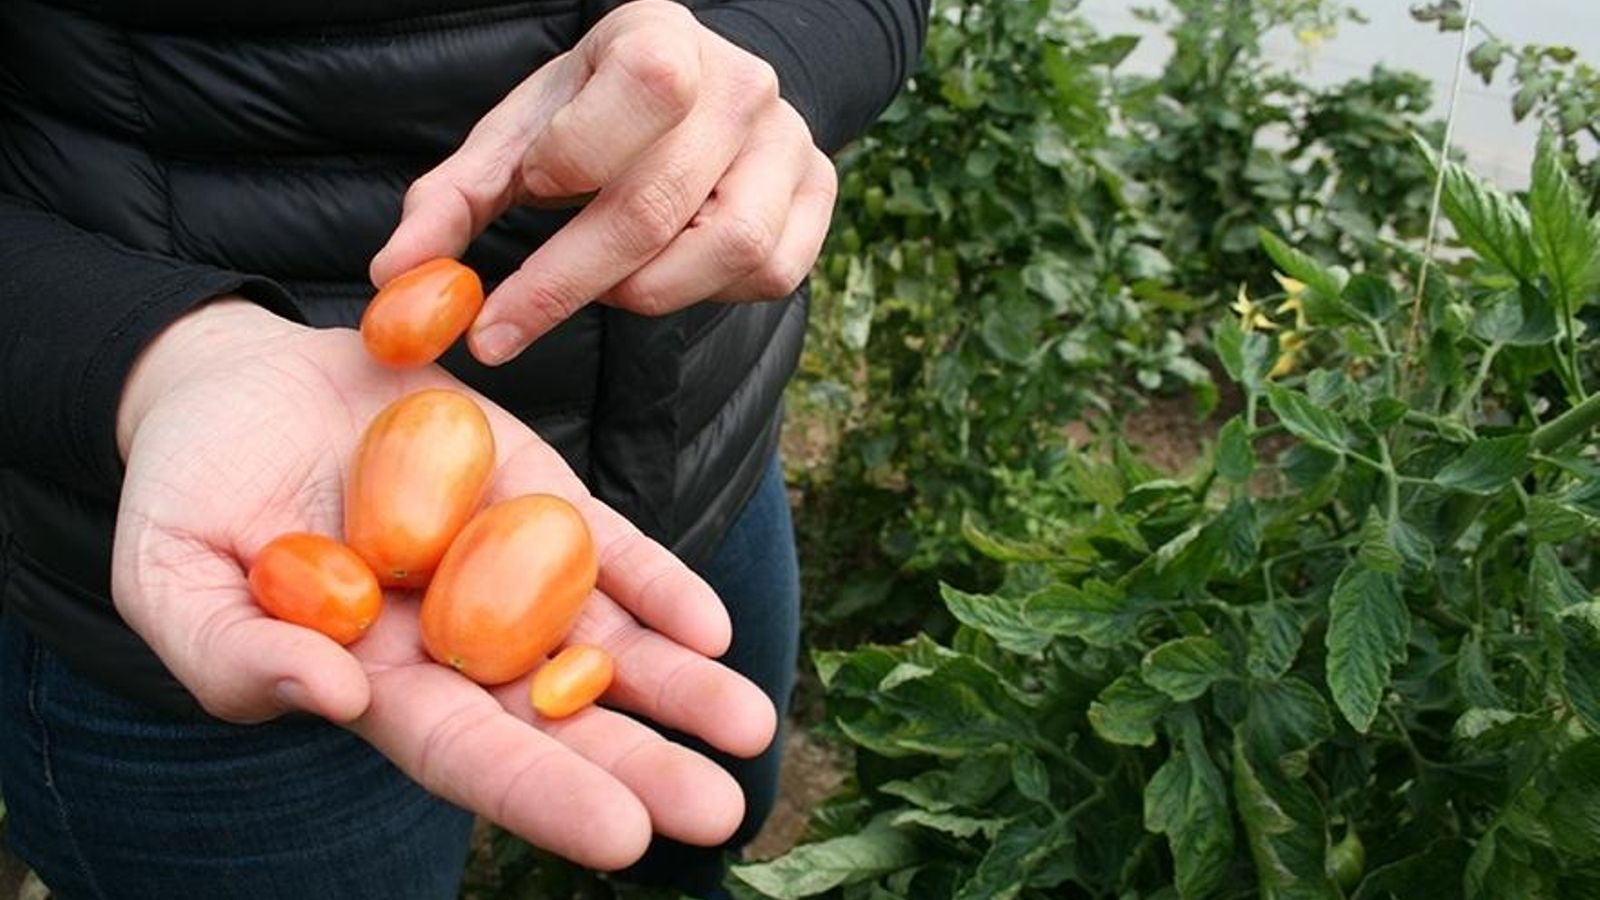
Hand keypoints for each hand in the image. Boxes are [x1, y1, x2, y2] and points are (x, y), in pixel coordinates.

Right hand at [112, 299, 776, 868]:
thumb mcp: (175, 579)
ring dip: (678, 685)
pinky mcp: (535, 494)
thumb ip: (237, 652)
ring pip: (604, 640)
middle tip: (718, 811)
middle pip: (559, 716)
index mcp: (378, 682)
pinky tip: (708, 626)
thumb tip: (332, 694)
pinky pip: (606, 546)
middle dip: (640, 764)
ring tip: (752, 727)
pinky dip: (657, 584)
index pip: (467, 754)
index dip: (540, 794)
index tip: (622, 839)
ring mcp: (505, 566)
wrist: (236, 386)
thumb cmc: (188, 495)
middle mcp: (458, 641)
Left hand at [369, 0, 837, 364]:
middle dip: (566, 282)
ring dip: (645, 289)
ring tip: (603, 282)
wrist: (687, 104)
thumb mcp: (518, 139)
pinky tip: (667, 273)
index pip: (644, 89)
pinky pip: (772, 273)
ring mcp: (792, 141)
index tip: (525, 195)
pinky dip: (708, 294)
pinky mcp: (821, 193)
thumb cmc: (589, 121)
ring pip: (728, 248)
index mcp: (664, 36)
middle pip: (660, 202)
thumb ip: (454, 202)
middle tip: (500, 331)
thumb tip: (394, 280)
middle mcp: (743, 83)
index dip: (575, 158)